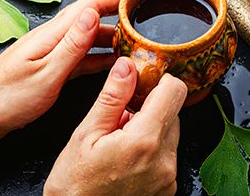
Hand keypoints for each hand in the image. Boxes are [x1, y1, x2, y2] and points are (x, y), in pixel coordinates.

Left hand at [0, 0, 128, 160]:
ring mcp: (54, 52)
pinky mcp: (54, 67)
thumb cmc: (6, 97)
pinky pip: (83, 57)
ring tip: (136, 43)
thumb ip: (71, 46)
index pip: (90, 5)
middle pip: (93, 19)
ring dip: (113, 39)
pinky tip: (114, 63)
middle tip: (145, 18)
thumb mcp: (45, 73)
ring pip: (90, 39)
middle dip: (120, 14)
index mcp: (52, 35)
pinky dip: (101, 58)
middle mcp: (54, 39)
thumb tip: (92, 16)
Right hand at [44, 57, 187, 195]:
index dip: (160, 79)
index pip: (174, 91)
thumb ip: (112, 97)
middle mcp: (164, 160)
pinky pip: (167, 154)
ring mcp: (168, 177)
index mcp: (144, 141)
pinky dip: (153, 149)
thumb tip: (127, 66)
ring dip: (151, 128)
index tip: (144, 82)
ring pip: (170, 132)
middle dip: (149, 107)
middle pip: (172, 112)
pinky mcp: (168, 187)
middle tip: (121, 120)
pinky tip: (129, 158)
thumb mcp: (85, 134)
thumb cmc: (75, 185)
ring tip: (122, 142)